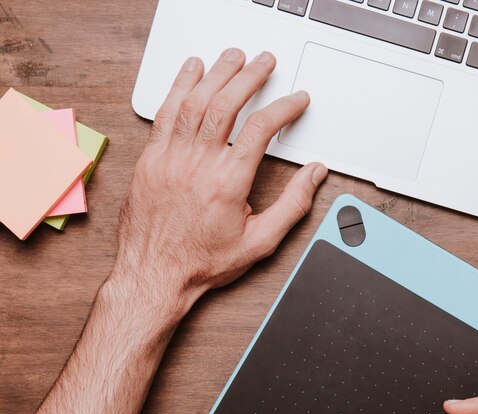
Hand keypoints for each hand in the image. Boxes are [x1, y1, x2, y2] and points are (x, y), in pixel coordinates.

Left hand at [111, 49, 326, 313]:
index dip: (284, 107)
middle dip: (250, 77)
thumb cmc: (203, 262)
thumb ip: (292, 205)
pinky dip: (179, 87)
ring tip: (233, 58)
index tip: (296, 100)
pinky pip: (165, 114)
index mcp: (228, 182)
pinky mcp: (149, 161)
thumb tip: (313, 175)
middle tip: (265, 62)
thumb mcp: (260, 242)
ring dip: (216, 74)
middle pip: (226, 104)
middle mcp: (197, 164)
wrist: (155, 276)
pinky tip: (190, 73)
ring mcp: (169, 159)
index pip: (261, 128)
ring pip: (194, 102)